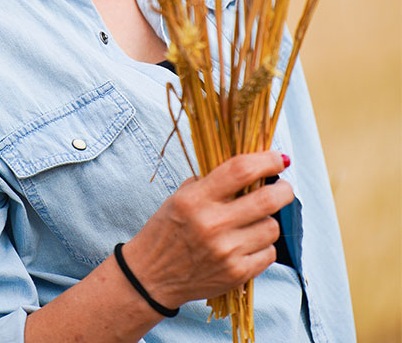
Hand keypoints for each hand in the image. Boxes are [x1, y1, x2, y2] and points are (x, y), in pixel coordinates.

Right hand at [122, 151, 292, 308]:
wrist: (151, 277)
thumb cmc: (166, 231)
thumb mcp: (180, 197)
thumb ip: (211, 182)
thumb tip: (250, 168)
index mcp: (196, 199)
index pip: (241, 171)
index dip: (266, 161)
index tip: (277, 158)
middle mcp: (212, 224)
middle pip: (267, 199)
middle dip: (284, 190)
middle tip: (283, 187)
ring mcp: (226, 251)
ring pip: (271, 227)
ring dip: (268, 220)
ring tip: (254, 220)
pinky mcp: (236, 274)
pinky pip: (269, 253)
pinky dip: (263, 245)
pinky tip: (248, 242)